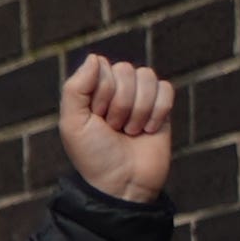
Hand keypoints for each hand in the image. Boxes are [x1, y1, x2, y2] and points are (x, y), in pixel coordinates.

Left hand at [60, 52, 175, 204]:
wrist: (123, 183)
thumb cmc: (94, 156)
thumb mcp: (73, 124)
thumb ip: (76, 88)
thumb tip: (95, 57)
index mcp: (91, 91)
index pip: (101, 66)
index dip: (100, 92)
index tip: (96, 117)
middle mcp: (116, 90)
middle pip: (125, 70)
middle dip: (119, 103)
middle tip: (114, 128)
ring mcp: (140, 98)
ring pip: (147, 76)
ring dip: (138, 109)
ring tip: (130, 131)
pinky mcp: (162, 108)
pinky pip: (166, 89)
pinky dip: (158, 111)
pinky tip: (148, 130)